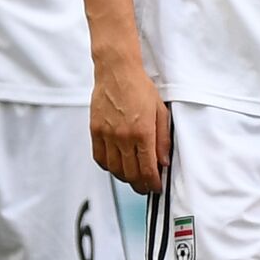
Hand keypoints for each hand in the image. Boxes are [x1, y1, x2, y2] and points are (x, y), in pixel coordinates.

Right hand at [89, 61, 169, 194]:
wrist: (117, 71)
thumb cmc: (139, 87)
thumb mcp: (160, 111)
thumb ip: (162, 139)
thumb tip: (164, 162)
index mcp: (143, 132)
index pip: (148, 168)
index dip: (153, 183)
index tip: (156, 187)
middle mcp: (123, 136)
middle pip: (131, 173)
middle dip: (140, 185)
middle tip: (146, 187)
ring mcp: (107, 135)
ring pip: (114, 169)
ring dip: (125, 178)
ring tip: (133, 178)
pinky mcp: (95, 131)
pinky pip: (100, 158)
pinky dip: (108, 167)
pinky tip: (116, 166)